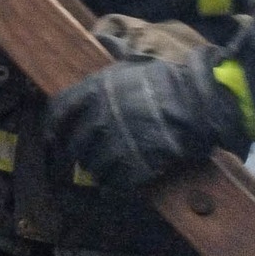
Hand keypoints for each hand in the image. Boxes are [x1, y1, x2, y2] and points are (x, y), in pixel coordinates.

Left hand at [44, 49, 247, 193]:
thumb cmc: (169, 83)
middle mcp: (100, 116)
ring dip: (96, 170)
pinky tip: (118, 183)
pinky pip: (114, 182)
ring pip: (92, 165)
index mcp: (97, 89)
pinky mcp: (134, 165)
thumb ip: (107, 83)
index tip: (53, 136)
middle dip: (76, 153)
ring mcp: (116, 142)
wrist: (201, 104)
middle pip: (73, 144)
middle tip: (83, 158)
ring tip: (105, 170)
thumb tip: (86, 92)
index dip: (54, 127)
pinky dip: (114, 185)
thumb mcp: (132, 70)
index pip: (59, 110)